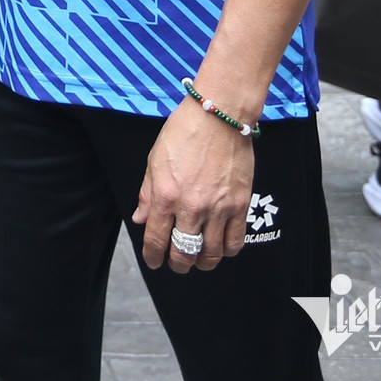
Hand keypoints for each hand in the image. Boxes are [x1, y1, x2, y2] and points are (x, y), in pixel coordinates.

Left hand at [131, 100, 254, 273]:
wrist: (218, 116)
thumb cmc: (183, 133)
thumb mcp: (154, 160)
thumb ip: (147, 194)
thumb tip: (141, 218)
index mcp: (166, 196)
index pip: (156, 239)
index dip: (153, 256)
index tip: (153, 261)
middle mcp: (191, 207)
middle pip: (184, 252)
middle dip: (178, 264)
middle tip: (177, 265)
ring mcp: (218, 208)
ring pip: (211, 253)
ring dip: (203, 263)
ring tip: (199, 261)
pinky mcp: (240, 205)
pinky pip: (235, 241)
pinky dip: (227, 251)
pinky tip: (220, 249)